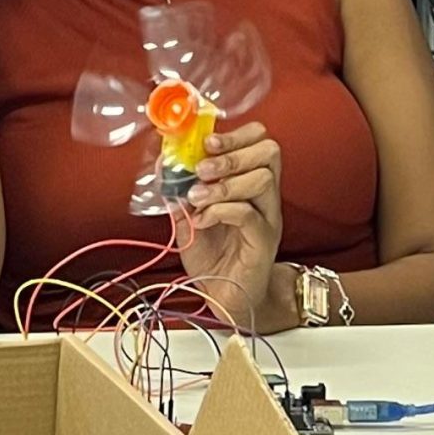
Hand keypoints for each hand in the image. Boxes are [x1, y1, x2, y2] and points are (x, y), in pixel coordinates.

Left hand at [178, 122, 283, 326]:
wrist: (223, 299)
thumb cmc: (212, 258)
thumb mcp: (187, 218)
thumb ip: (178, 191)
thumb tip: (165, 162)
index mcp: (250, 185)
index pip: (260, 142)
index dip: (236, 135)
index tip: (207, 142)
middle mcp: (265, 198)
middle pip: (269, 153)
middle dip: (231, 154)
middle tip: (203, 168)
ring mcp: (268, 218)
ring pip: (262, 179)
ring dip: (223, 183)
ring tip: (197, 197)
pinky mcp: (264, 241)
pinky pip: (249, 214)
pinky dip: (220, 210)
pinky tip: (202, 220)